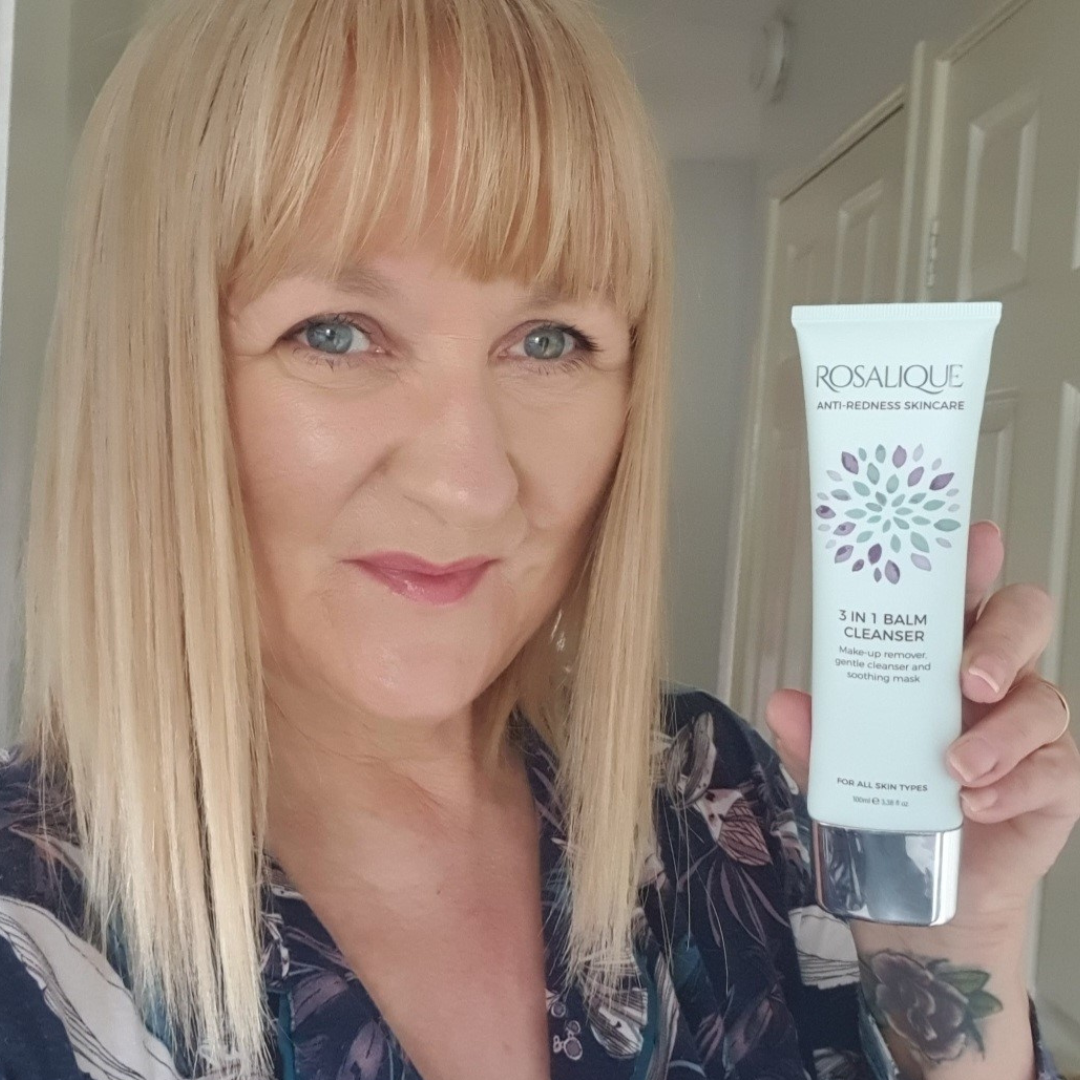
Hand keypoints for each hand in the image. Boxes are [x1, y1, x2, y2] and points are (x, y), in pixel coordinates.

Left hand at [766, 521, 1079, 932]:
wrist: (925, 894)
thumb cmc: (886, 809)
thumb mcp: (835, 770)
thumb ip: (813, 736)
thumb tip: (783, 703)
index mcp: (939, 657)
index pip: (962, 593)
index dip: (973, 562)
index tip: (976, 541)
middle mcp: (992, 682)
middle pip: (1024, 621)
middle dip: (1002, 638)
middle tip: (969, 678)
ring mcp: (1029, 731)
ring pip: (1044, 700)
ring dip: (1000, 734)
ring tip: (955, 765)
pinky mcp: (1054, 783)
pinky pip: (1055, 769)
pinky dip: (1013, 784)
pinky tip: (976, 803)